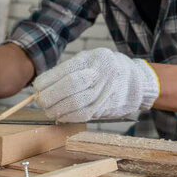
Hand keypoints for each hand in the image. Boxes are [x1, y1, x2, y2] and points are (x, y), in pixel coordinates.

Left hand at [32, 48, 159, 121]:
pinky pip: (83, 115)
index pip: (65, 71)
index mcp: (93, 59)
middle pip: (69, 87)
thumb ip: (71, 69)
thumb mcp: (92, 60)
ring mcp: (104, 92)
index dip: (47, 81)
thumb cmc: (108, 70)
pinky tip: (60, 116)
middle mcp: (100, 74)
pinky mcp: (105, 107)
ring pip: (75, 103)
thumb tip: (44, 84)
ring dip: (56, 109)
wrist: (138, 83)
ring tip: (48, 110)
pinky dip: (68, 117)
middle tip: (40, 101)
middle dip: (50, 96)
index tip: (37, 87)